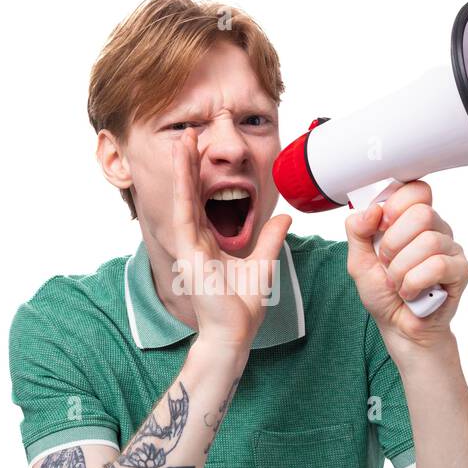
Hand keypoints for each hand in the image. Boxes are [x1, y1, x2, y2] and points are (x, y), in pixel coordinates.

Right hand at [171, 128, 291, 348]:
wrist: (234, 333)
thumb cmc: (242, 308)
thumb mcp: (263, 264)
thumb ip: (270, 240)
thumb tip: (284, 219)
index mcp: (210, 245)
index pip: (203, 203)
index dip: (202, 176)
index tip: (204, 152)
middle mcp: (196, 243)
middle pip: (190, 194)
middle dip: (189, 164)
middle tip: (189, 134)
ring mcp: (190, 247)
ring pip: (184, 198)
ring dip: (183, 168)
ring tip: (183, 140)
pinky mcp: (188, 253)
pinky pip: (184, 214)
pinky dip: (183, 188)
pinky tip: (182, 167)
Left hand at [344, 180, 467, 347]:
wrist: (398, 327)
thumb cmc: (383, 294)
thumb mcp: (358, 260)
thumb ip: (357, 230)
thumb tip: (372, 209)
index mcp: (411, 220)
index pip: (415, 189)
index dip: (396, 204)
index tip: (381, 225)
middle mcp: (434, 229)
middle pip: (421, 213)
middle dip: (394, 244)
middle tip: (388, 263)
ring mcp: (450, 248)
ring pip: (428, 242)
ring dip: (402, 270)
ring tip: (399, 283)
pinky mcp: (460, 270)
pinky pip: (438, 266)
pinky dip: (415, 283)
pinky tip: (412, 292)